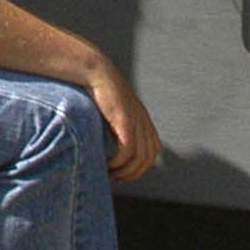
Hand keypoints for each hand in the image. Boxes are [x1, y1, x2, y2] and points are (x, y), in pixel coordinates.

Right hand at [87, 63, 162, 181]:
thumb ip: (119, 126)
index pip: (152, 152)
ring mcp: (136, 122)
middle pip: (148, 158)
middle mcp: (144, 122)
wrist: (97, 71)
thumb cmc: (100, 92)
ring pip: (139, 159)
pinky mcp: (125, 122)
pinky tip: (106, 164)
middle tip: (116, 178)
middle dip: (133, 173)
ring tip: (110, 174)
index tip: (123, 171)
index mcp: (144, 120)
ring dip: (125, 172)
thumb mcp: (114, 111)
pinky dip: (118, 163)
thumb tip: (114, 146)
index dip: (140, 166)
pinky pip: (127, 151)